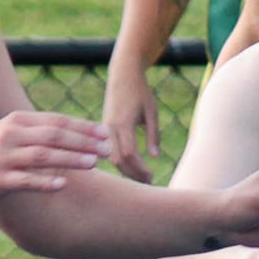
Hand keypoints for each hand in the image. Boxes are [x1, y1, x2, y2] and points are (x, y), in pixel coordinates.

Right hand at [0, 110, 105, 204]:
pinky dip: (45, 181)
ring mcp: (3, 158)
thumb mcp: (11, 134)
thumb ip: (38, 133)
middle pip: (54, 136)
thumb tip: (76, 135)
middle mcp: (11, 135)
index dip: (83, 127)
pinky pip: (25, 180)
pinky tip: (63, 184)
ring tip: (93, 164)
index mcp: (17, 121)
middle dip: (83, 142)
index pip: (56, 121)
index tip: (105, 134)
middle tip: (107, 149)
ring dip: (70, 159)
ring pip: (43, 156)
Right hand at [101, 65, 159, 182]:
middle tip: (149, 182)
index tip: (152, 176)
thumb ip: (154, 134)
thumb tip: (155, 157)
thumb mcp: (152, 111)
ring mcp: (104, 130)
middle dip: (133, 174)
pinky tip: (133, 168)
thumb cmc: (140, 92)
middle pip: (118, 161)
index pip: (129, 154)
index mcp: (123, 122)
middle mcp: (110, 128)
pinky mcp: (103, 131)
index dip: (140, 168)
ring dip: (126, 171)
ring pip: (111, 158)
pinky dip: (120, 163)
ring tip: (142, 178)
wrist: (122, 75)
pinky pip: (109, 152)